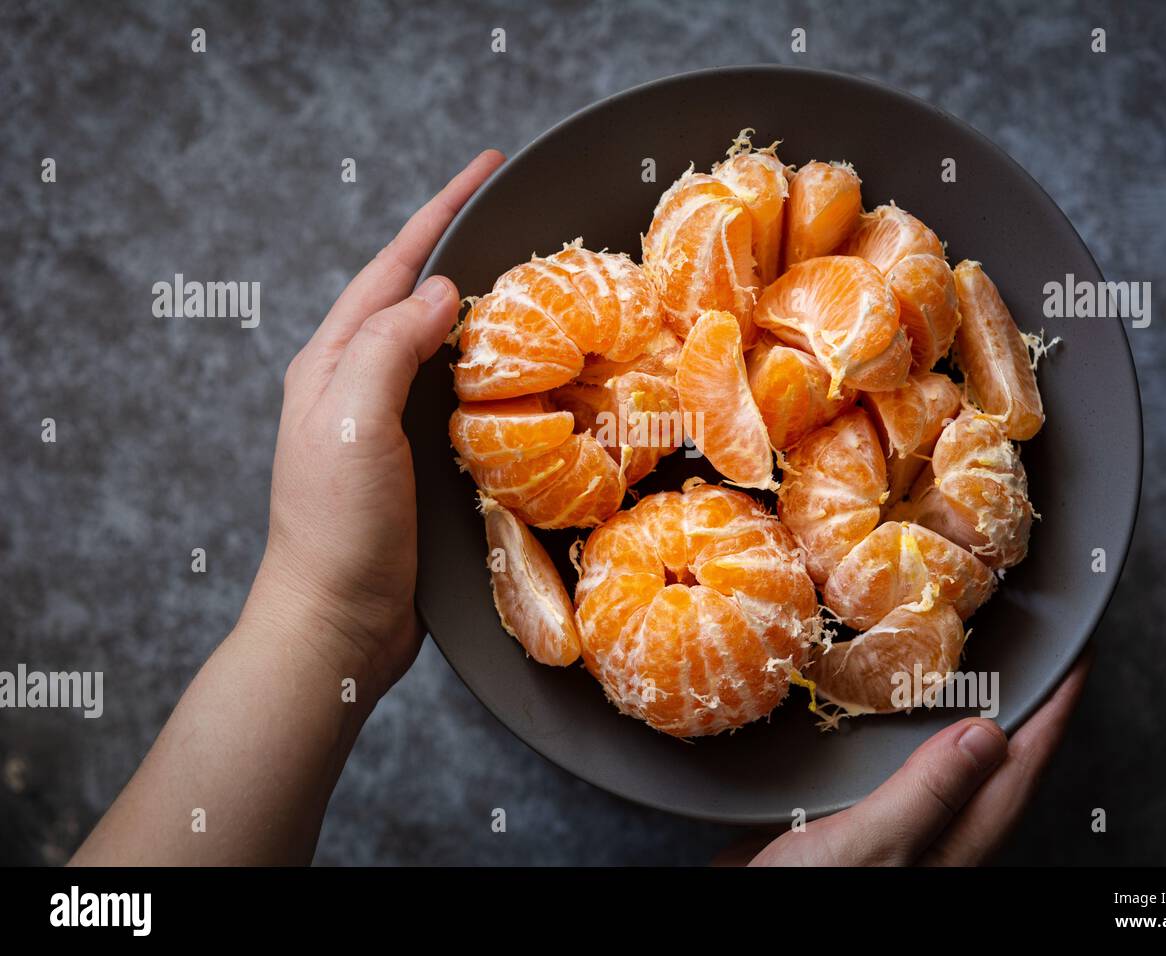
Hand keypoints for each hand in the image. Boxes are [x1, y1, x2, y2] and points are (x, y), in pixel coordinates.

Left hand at [243, 149, 505, 693]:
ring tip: (532, 285)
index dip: (439, 212)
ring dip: (482, 310)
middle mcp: (357, 383)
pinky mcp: (418, 462)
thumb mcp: (351, 420)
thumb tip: (441, 294)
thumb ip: (389, 347)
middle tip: (518, 218)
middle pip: (415, 295)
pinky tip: (523, 374)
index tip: (485, 166)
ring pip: (441, 346)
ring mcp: (387, 424)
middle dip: (462, 248)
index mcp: (333, 361)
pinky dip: (492, 371)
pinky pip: (458, 395)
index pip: (392, 266)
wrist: (338, 622)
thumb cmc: (337, 526)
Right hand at [729, 648, 1091, 865]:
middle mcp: (932, 836)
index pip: (1020, 768)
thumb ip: (927, 794)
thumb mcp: (871, 847)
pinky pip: (889, 765)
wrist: (744, 921)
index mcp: (954, 846)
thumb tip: (987, 735)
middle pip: (992, 763)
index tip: (1076, 657)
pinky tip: (877, 707)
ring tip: (967, 661)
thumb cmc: (806, 897)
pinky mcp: (845, 821)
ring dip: (955, 711)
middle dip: (1017, 705)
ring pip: (940, 761)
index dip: (1053, 710)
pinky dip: (895, 727)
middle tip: (1029, 648)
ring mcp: (892, 829)